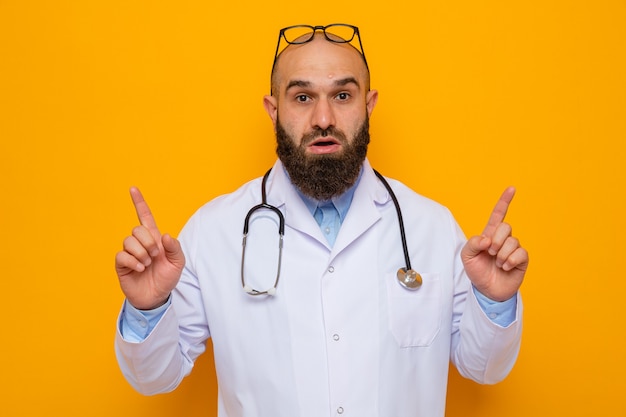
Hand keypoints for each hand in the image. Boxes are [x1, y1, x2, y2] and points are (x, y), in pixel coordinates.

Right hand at [115, 187, 184, 309]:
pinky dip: (133, 262)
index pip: (144, 217)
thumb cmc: (167, 278)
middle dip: (148, 242)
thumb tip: (164, 235)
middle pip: (137, 229)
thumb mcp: (177, 263)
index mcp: (154, 238)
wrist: (157, 297)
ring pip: (129, 240)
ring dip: (141, 253)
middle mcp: (140, 243)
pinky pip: (122, 255)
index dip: (139, 203)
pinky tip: (139, 269)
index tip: (133, 188)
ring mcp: (129, 253)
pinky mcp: (121, 264)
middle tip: (155, 256)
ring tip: (147, 265)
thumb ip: (174, 248)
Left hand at [461, 187, 528, 301]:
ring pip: (512, 241)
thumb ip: (473, 243)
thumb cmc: (477, 271)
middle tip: (490, 253)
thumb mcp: (467, 256)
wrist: (486, 290)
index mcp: (489, 234)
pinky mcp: (522, 259)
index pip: (498, 214)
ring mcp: (513, 248)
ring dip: (501, 255)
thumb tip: (488, 238)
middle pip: (505, 226)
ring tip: (497, 263)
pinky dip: (510, 261)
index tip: (512, 188)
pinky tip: (506, 267)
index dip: (504, 201)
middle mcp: (503, 239)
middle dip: (496, 240)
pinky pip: (520, 253)